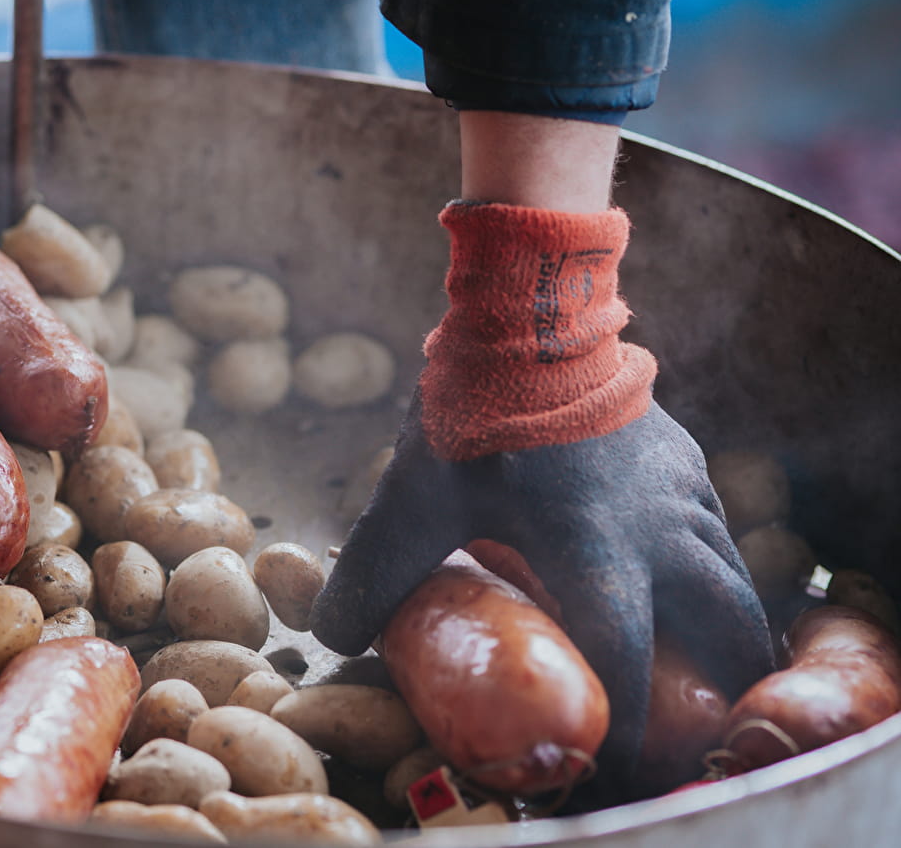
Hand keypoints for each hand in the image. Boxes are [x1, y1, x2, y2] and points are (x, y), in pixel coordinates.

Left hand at [311, 393, 773, 786]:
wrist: (527, 314)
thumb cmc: (472, 413)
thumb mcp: (410, 501)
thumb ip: (373, 575)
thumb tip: (334, 637)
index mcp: (598, 553)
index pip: (630, 662)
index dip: (627, 724)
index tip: (607, 756)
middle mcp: (660, 530)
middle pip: (729, 630)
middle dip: (719, 684)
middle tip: (689, 717)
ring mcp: (683, 492)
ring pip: (735, 578)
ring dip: (724, 628)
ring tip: (698, 665)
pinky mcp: (687, 462)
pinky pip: (717, 532)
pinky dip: (710, 570)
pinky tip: (675, 579)